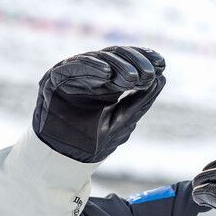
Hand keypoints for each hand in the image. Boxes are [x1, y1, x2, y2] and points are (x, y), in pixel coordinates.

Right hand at [33, 46, 165, 163]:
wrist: (65, 158)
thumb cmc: (94, 142)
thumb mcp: (123, 121)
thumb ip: (140, 101)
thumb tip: (161, 79)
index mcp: (108, 83)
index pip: (126, 62)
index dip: (143, 59)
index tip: (161, 63)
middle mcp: (90, 75)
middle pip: (113, 56)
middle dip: (133, 61)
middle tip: (148, 72)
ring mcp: (72, 75)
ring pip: (95, 59)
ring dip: (115, 65)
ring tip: (132, 76)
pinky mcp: (53, 79)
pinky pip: (71, 67)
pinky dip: (89, 67)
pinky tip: (106, 72)